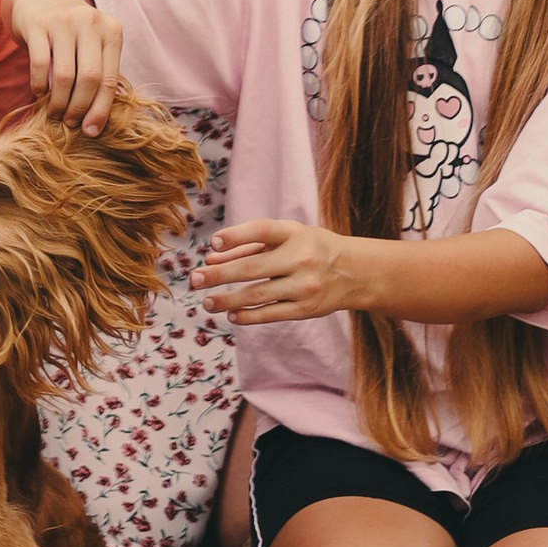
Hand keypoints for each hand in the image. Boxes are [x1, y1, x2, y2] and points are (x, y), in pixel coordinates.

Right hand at [5, 0, 125, 133]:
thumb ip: (100, 72)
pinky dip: (39, 86)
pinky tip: (39, 93)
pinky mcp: (38, 23)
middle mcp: (91, 22)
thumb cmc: (72, 30)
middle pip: (89, 79)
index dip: (101, 110)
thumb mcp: (94, 43)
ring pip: (65, 75)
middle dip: (79, 108)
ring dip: (58, 102)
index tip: (92, 131)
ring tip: (54, 113)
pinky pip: (40, 64)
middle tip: (70, 123)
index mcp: (112, 30)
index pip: (110, 79)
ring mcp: (64, 20)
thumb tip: (99, 122)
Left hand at [196, 219, 374, 324]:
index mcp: (294, 233)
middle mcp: (300, 258)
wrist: (354, 272)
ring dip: (227, 299)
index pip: (262, 231)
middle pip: (252, 267)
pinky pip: (271, 314)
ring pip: (257, 295)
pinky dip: (248, 315)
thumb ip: (248, 246)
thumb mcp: (286, 237)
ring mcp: (303, 286)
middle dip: (219, 275)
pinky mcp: (306, 309)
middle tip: (194, 280)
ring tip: (207, 302)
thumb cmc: (310, 248)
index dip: (236, 236)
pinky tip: (231, 314)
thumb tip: (210, 260)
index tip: (213, 244)